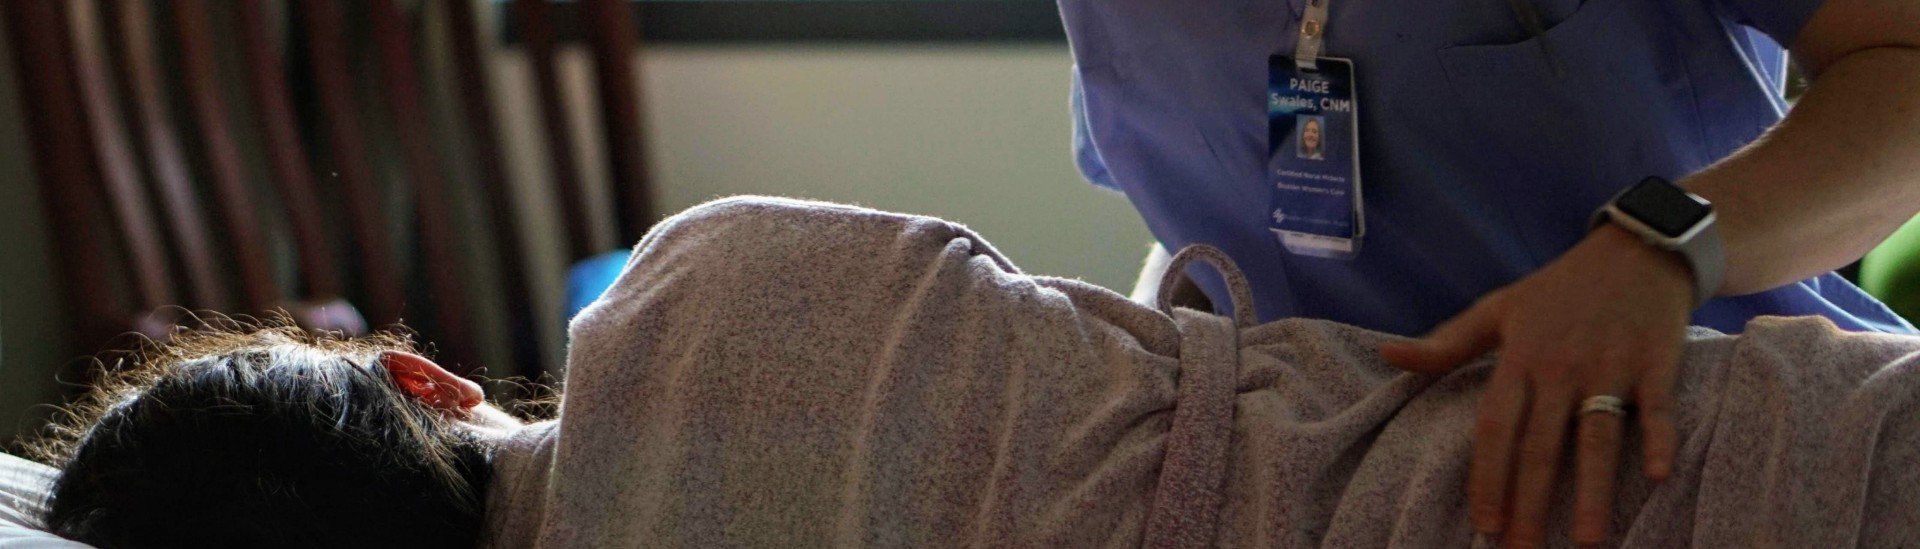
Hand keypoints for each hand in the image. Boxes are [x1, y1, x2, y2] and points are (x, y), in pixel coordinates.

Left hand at [1379, 225, 1695, 546]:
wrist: (1636, 249)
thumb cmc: (1560, 287)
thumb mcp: (1498, 307)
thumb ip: (1446, 343)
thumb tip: (1388, 356)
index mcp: (1519, 357)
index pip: (1496, 427)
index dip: (1488, 475)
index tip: (1484, 523)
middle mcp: (1561, 365)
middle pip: (1541, 445)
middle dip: (1531, 502)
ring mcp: (1609, 364)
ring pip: (1596, 436)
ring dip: (1593, 490)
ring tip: (1588, 540)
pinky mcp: (1655, 361)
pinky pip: (1655, 407)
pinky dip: (1657, 439)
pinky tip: (1653, 475)